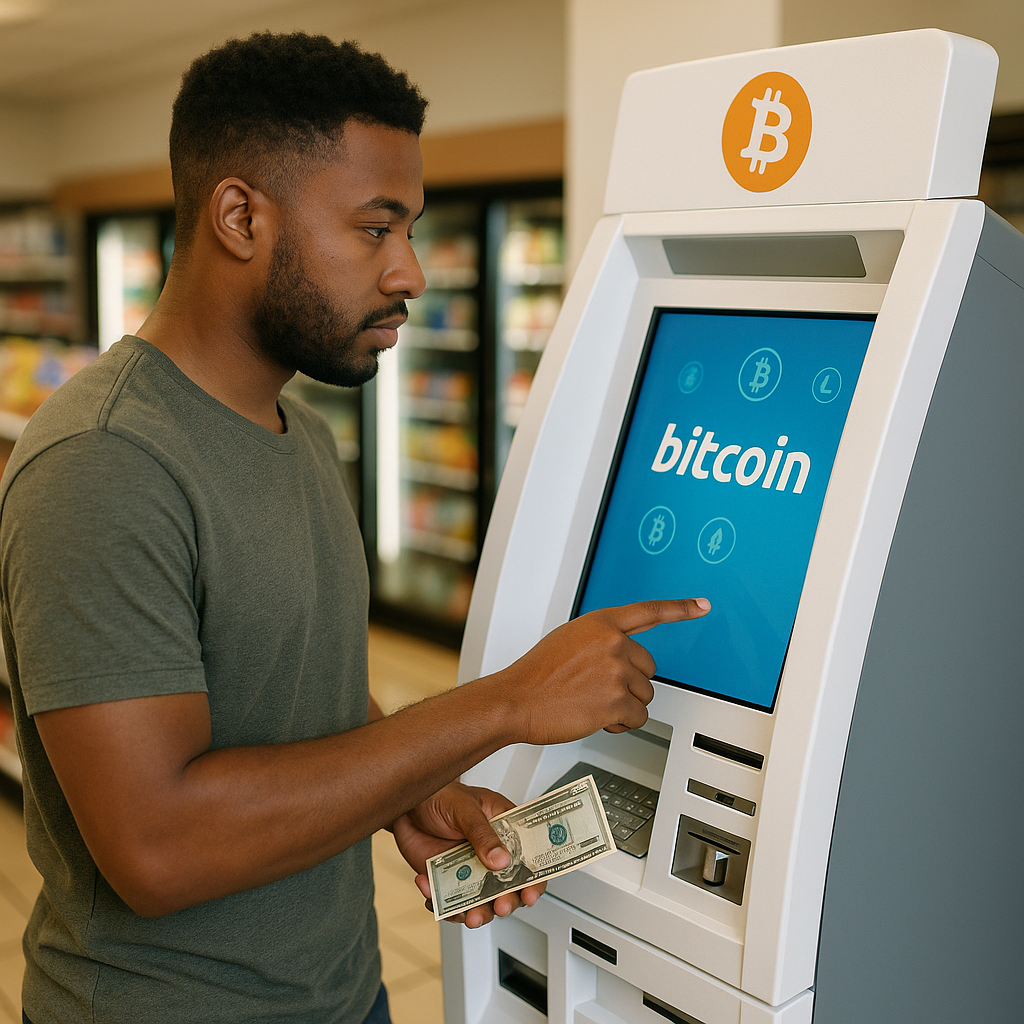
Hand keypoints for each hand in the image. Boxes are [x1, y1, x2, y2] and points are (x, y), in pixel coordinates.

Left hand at [391, 782, 545, 928]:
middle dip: (507, 901)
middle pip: (508, 886)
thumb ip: (482, 833)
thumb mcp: (464, 808)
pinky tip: (431, 893)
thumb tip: (501, 859)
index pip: (527, 856)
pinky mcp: (448, 881)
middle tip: (501, 907)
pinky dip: (442, 906)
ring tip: (469, 916)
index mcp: (503, 828)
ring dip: (478, 913)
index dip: (533, 877)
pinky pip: (450, 903)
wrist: (407, 805)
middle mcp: (490, 853)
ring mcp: (470, 869)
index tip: (531, 893)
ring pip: (481, 902)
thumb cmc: (440, 795)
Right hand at [499, 598, 709, 744]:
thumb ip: (599, 641)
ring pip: (644, 695)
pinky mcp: (616, 701)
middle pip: (648, 668)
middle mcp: (612, 643)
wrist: (516, 700)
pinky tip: (596, 717)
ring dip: (624, 705)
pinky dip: (620, 723)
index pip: (648, 611)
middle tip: (597, 689)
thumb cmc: (537, 675)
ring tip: (591, 702)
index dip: (680, 609)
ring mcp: (616, 671)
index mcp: (601, 623)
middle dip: (629, 683)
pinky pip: (637, 717)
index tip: (702, 605)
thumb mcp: (568, 641)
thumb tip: (620, 653)